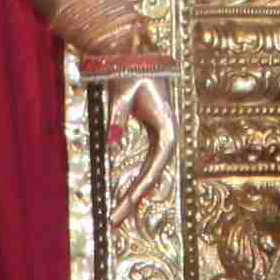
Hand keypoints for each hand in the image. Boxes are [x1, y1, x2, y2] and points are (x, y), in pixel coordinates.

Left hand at [92, 55, 178, 228]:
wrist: (138, 58)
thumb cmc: (130, 74)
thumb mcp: (121, 97)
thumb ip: (116, 121)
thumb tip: (110, 147)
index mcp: (167, 129)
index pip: (156, 165)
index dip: (142, 186)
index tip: (128, 203)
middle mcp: (168, 138)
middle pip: (153, 176)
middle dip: (133, 200)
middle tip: (115, 222)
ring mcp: (162, 140)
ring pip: (150, 174)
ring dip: (134, 196)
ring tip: (118, 218)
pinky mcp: (154, 138)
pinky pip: (146, 167)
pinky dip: (135, 183)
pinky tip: (125, 198)